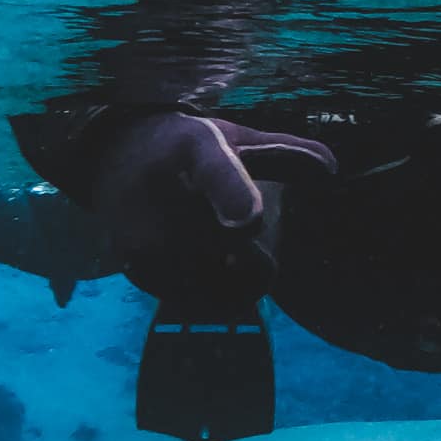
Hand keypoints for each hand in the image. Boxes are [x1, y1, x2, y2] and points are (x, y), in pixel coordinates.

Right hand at [88, 111, 335, 309]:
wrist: (110, 160)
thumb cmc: (186, 150)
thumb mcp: (233, 138)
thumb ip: (284, 153)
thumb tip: (331, 171)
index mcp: (198, 151)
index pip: (217, 174)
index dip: (233, 198)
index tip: (247, 221)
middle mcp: (167, 200)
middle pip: (243, 253)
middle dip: (256, 249)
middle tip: (234, 226)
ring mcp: (150, 241)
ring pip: (228, 287)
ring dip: (238, 277)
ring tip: (217, 246)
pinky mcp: (141, 272)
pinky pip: (204, 302)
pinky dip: (216, 292)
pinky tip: (203, 266)